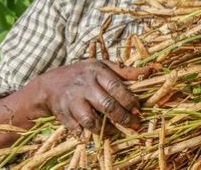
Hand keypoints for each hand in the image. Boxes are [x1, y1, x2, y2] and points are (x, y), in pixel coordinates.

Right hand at [34, 59, 151, 134]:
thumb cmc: (83, 74)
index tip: (138, 109)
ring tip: (114, 130)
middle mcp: (84, 85)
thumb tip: (151, 70)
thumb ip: (125, 72)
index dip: (129, 100)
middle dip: (123, 118)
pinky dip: (87, 134)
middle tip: (134, 124)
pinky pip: (78, 129)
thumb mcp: (102, 67)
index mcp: (96, 72)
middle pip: (107, 105)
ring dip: (106, 129)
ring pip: (92, 120)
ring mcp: (72, 100)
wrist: (50, 84)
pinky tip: (95, 132)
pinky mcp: (63, 114)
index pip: (116, 87)